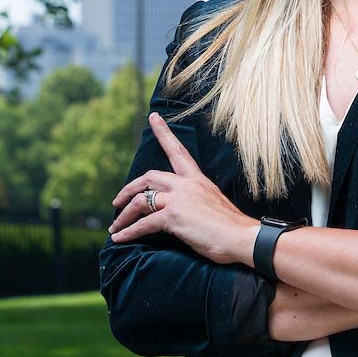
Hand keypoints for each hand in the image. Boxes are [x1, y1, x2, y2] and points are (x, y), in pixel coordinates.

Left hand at [107, 112, 259, 264]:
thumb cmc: (231, 227)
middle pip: (149, 177)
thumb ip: (196, 201)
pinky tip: (119, 238)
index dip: (163, 133)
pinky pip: (143, 223)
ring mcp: (178, 199)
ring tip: (115, 227)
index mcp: (197, 179)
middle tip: (117, 201)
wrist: (242, 237)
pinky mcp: (173, 216)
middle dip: (129, 188)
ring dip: (124, 215)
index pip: (177, 151)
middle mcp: (186, 184)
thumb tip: (185, 210)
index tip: (152, 117)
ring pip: (141, 201)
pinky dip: (128, 231)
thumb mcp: (213, 203)